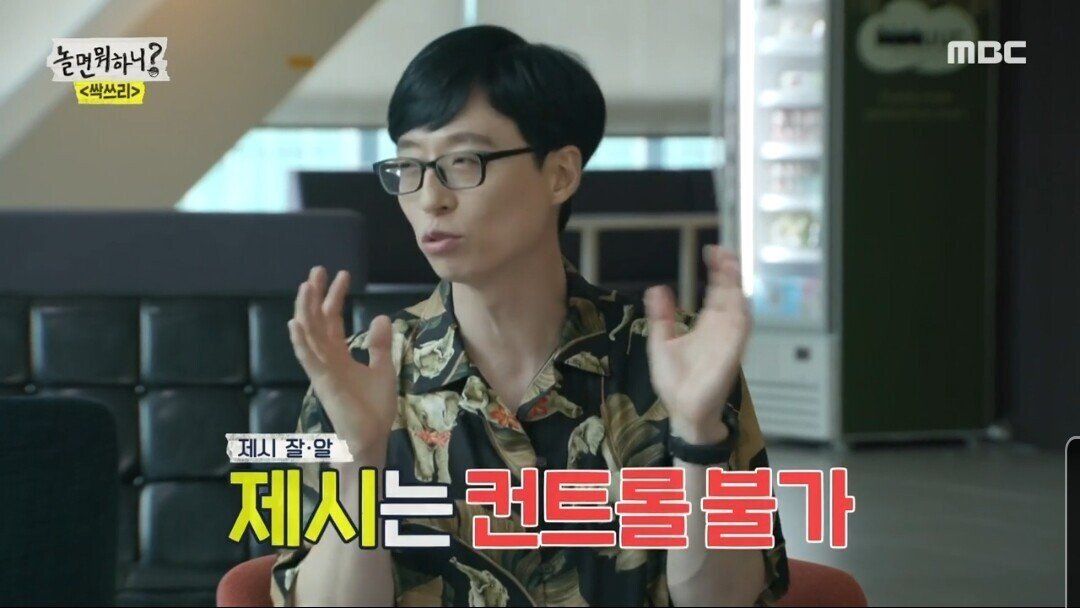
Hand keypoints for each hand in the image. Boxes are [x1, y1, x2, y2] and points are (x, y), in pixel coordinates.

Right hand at [288, 266, 396, 459]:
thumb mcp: (383, 368)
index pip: (333, 319)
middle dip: (316, 295)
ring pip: (308, 335)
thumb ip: (380, 345)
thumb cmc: (374, 407)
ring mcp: (322, 369)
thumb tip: (382, 317)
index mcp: (339, 354)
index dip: (335, 296)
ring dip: (306, 311)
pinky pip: (308, 359)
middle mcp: (326, 358)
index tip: (341, 275)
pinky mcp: (323, 382)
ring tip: (306, 286)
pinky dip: (300, 342)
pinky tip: (295, 324)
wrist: (371, 436)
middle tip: (317, 270)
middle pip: (316, 321)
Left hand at [644, 245, 750, 443]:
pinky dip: (741, 313)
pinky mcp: (731, 355)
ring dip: (737, 288)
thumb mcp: (662, 342)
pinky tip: (737, 297)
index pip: (715, 292)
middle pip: (731, 294)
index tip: (713, 251)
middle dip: (730, 273)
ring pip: (740, 308)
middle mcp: (721, 330)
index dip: (717, 271)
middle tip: (726, 252)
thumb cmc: (676, 383)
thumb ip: (662, 316)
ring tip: (732, 267)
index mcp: (707, 326)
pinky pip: (741, 332)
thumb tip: (658, 289)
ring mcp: (728, 342)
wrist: (682, 412)